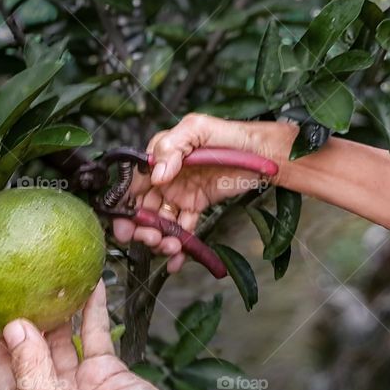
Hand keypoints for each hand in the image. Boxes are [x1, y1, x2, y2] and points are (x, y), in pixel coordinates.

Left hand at [0, 280, 172, 389]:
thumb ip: (32, 369)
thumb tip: (15, 330)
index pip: (0, 373)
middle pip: (30, 353)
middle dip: (26, 321)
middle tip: (23, 288)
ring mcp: (79, 383)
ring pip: (64, 340)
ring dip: (61, 312)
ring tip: (54, 284)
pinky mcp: (107, 372)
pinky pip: (97, 336)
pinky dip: (95, 311)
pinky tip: (94, 289)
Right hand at [112, 113, 295, 272]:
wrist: (264, 153)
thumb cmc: (231, 134)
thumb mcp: (199, 128)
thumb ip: (172, 146)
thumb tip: (157, 175)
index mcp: (160, 156)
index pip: (133, 182)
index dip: (124, 204)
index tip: (125, 223)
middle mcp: (166, 176)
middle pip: (142, 207)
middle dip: (141, 227)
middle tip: (149, 238)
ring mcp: (180, 192)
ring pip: (160, 221)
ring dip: (159, 239)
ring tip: (171, 247)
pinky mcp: (196, 205)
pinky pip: (182, 229)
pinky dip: (178, 247)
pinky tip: (177, 260)